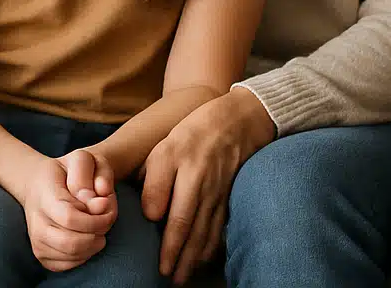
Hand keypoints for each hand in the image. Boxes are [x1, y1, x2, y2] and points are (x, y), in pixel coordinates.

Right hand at [20, 153, 115, 272]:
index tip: (105, 205)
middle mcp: (36, 223)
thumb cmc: (65, 171)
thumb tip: (97, 204)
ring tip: (98, 225)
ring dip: (94, 242)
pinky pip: (68, 264)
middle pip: (73, 242)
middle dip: (99, 231)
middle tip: (106, 217)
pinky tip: (88, 236)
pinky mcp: (42, 255)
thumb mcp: (81, 159)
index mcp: (45, 197)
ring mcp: (37, 242)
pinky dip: (85, 253)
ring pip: (72, 255)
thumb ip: (92, 174)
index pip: (71, 218)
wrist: (38, 185)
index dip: (95, 217)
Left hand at [141, 87, 275, 285]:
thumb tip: (151, 215)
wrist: (238, 120)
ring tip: (183, 276)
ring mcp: (221, 194)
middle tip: (170, 280)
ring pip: (208, 232)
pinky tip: (203, 257)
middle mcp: (205, 189)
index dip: (169, 245)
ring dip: (195, 258)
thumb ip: (155, 181)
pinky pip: (221, 226)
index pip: (178, 218)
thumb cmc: (194, 132)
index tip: (159, 264)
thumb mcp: (166, 147)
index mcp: (187, 175)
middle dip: (181, 260)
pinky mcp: (229, 196)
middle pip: (194, 232)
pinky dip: (212, 245)